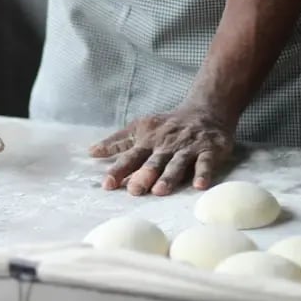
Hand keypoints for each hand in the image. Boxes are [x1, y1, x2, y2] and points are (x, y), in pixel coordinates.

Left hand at [89, 106, 234, 195]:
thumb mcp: (140, 128)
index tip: (107, 184)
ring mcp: (188, 148)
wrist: (206, 109)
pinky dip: (203, 173)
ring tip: (160, 191)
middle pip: (153, 162)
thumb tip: (91, 152)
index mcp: (148, 141)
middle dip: (143, 175)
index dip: (119, 170)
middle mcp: (166, 145)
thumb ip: (118, 142)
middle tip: (134, 190)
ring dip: (169, 177)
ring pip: (177, 164)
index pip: (130, 157)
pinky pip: (206, 162)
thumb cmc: (168, 124)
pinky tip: (199, 185)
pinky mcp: (209, 150)